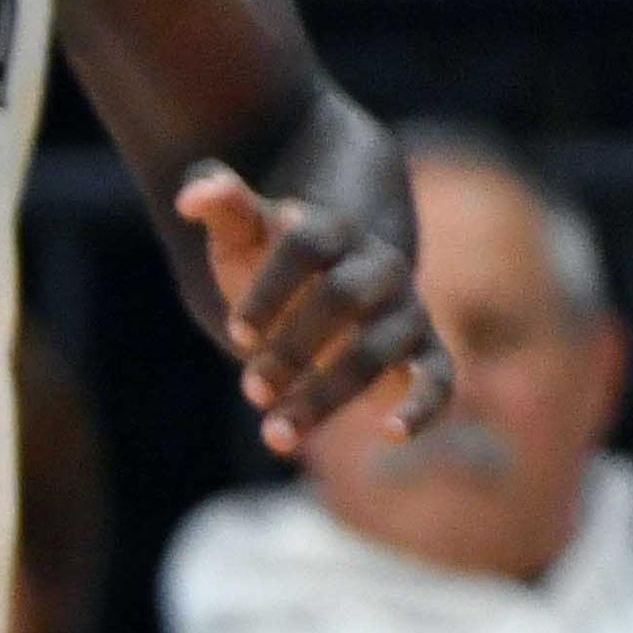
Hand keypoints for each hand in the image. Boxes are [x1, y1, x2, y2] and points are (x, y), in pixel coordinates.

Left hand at [175, 162, 451, 457]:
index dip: (272, 289)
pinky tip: (391, 434)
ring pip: (377, 350)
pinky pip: (439, 376)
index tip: (236, 334)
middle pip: (342, 300)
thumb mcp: (242, 234)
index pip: (304, 246)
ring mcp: (405, 309)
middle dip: (294, 347)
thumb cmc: (268, 258)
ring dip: (328, 395)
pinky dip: (423, 404)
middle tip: (250, 390)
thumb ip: (225, 210)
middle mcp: (377, 266)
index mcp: (331, 229)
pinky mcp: (424, 351)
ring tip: (276, 436)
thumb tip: (193, 196)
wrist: (320, 283)